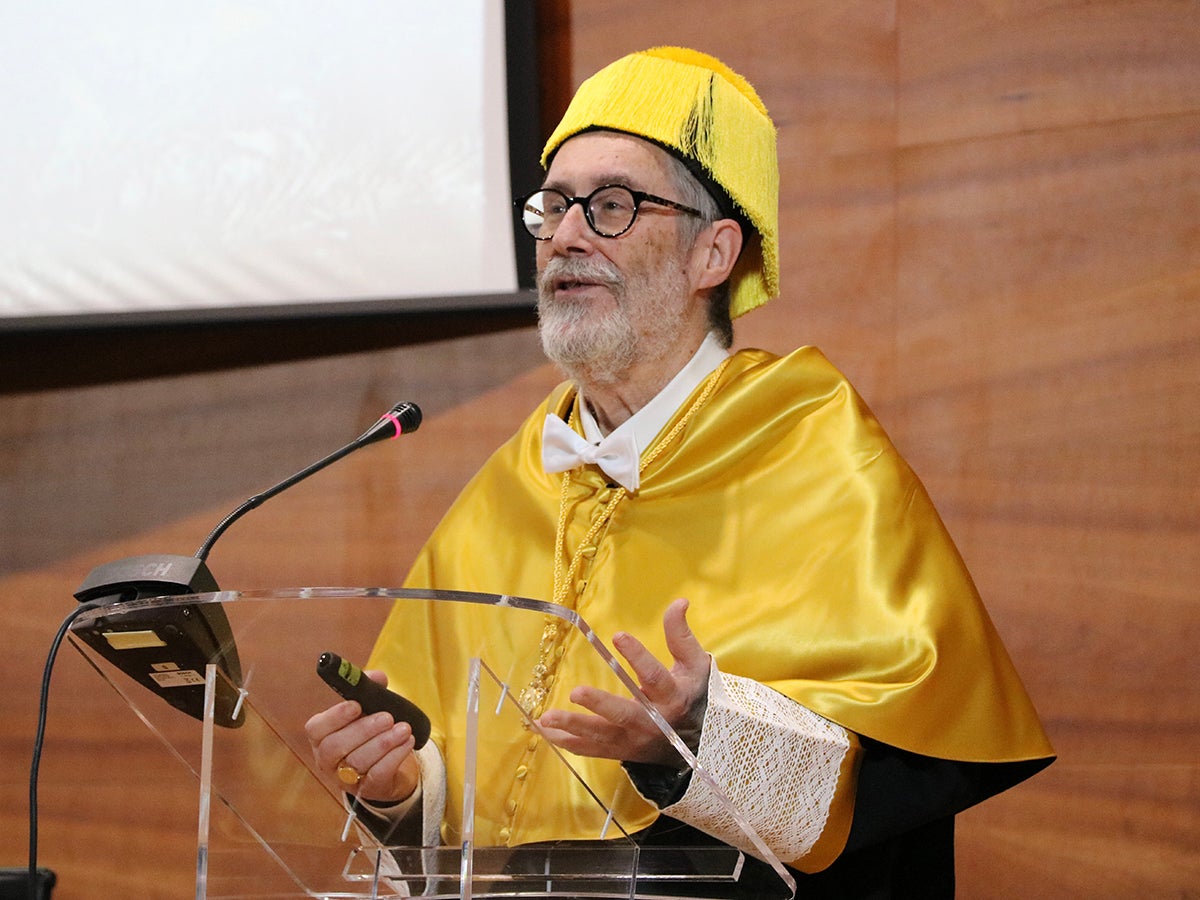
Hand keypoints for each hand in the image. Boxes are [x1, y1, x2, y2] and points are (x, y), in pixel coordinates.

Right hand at [305, 669, 420, 801]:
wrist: (387, 765)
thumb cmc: (370, 731)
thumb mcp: (367, 709)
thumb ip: (369, 690)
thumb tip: (377, 677)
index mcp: (321, 736)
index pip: (316, 729)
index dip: (334, 717)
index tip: (356, 705)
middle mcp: (327, 760)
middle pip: (335, 747)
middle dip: (363, 730)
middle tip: (387, 718)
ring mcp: (345, 778)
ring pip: (358, 762)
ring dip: (384, 743)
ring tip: (403, 728)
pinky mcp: (368, 789)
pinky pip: (378, 775)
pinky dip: (395, 757)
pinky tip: (408, 742)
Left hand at [536, 597, 710, 765]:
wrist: (697, 745)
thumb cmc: (693, 696)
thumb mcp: (693, 664)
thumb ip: (680, 635)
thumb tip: (678, 602)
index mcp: (671, 696)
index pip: (654, 677)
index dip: (638, 657)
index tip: (618, 636)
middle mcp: (651, 722)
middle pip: (623, 715)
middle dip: (600, 705)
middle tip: (576, 692)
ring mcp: (633, 740)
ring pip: (601, 736)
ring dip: (573, 727)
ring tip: (546, 718)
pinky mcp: (619, 751)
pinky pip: (590, 749)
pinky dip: (566, 741)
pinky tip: (543, 730)